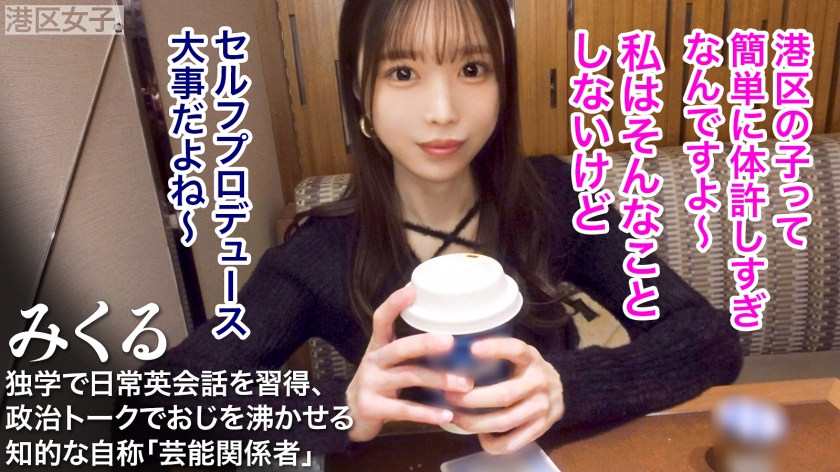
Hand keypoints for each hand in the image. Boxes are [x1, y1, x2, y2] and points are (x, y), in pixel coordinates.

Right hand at [345, 286, 474, 441]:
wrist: (348, 413)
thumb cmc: (378, 382)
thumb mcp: (388, 361)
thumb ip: (410, 350)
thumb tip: (450, 335)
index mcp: (378, 346)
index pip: (381, 319)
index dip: (393, 304)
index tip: (411, 291)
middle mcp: (373, 361)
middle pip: (400, 348)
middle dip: (425, 344)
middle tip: (450, 341)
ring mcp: (371, 384)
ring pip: (409, 377)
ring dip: (439, 380)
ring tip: (465, 384)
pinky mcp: (373, 408)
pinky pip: (405, 409)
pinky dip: (428, 413)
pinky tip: (447, 415)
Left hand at [445, 338, 564, 454]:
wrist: (559, 388)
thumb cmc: (525, 370)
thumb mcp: (516, 356)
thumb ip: (496, 355)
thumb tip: (454, 355)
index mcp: (531, 358)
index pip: (516, 349)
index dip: (496, 348)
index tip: (472, 348)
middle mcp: (539, 382)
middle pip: (504, 394)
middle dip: (471, 399)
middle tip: (449, 397)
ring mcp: (543, 407)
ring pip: (505, 421)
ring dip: (476, 423)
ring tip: (456, 418)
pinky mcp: (542, 428)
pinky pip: (513, 442)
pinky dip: (493, 443)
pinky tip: (479, 435)